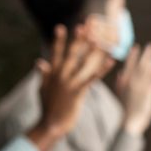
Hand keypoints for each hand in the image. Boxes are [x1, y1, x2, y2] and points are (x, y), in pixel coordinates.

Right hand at [29, 25, 112, 150]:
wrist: (50, 125)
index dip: (58, 40)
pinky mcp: (77, 92)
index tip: (61, 27)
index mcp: (52, 74)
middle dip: (78, 39)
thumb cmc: (47, 108)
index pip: (55, 54)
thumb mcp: (42, 89)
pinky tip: (111, 61)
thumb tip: (39, 61)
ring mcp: (69, 83)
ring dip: (92, 50)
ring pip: (82, 63)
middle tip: (85, 25)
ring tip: (101, 38)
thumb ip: (43, 74)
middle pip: (71, 54)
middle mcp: (60, 76)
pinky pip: (92, 78)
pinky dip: (102, 69)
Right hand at [115, 42, 150, 134]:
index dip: (133, 55)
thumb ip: (120, 84)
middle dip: (146, 54)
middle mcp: (132, 82)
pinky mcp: (149, 93)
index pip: (128, 65)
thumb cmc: (124, 111)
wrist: (128, 123)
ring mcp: (141, 86)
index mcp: (123, 82)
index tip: (136, 47)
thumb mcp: (119, 95)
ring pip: (149, 70)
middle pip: (140, 64)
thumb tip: (121, 75)